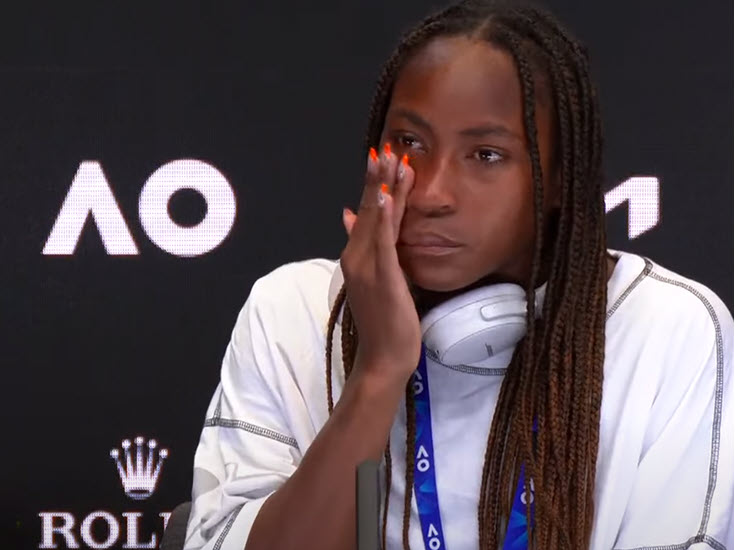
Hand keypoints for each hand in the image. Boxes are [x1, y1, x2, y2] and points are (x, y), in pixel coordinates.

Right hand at [340, 143, 420, 383]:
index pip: (366, 214)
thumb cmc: (384, 322)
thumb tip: (349, 216)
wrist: (383, 358)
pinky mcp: (382, 277)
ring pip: (376, 220)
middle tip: (384, 147)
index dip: (373, 185)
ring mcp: (368, 267)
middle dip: (377, 178)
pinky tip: (384, 196)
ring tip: (388, 159)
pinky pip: (383, 241)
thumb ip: (366, 247)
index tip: (382, 158)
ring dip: (381, 187)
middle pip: (368, 210)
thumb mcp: (374, 279)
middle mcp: (357, 258)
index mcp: (357, 257)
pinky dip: (382, 217)